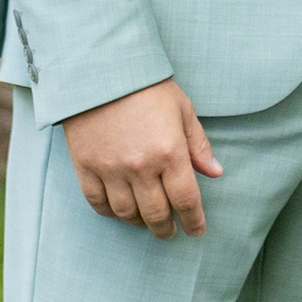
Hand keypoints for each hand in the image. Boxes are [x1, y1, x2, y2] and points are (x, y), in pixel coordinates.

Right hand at [62, 79, 220, 237]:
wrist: (99, 68)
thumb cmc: (146, 86)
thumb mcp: (182, 109)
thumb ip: (199, 145)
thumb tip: (215, 173)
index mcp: (170, 152)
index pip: (186, 200)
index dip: (194, 221)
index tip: (196, 230)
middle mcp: (141, 166)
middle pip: (157, 214)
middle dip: (166, 229)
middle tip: (170, 232)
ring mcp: (110, 169)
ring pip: (127, 213)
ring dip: (139, 223)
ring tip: (146, 222)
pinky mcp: (85, 166)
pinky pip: (98, 202)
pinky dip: (110, 212)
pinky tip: (120, 211)